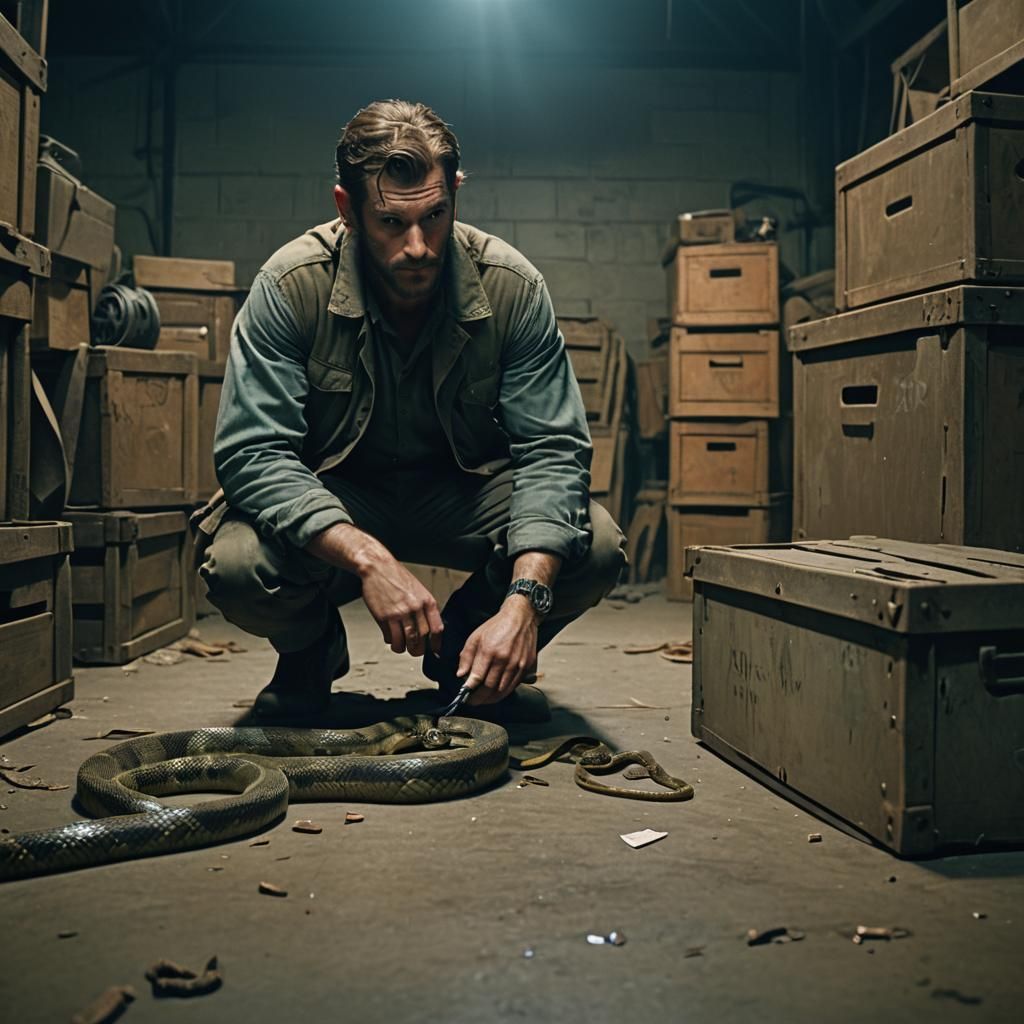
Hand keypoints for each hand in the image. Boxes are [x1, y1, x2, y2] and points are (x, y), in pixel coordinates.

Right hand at [305, 523, 441, 656]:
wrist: (378, 568)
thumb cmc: (398, 578)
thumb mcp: (419, 590)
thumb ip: (425, 608)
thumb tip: (430, 630)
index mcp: (427, 601)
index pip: (437, 629)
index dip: (437, 644)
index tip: (435, 651)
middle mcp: (415, 608)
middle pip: (421, 639)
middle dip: (418, 650)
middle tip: (415, 651)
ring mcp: (399, 613)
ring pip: (405, 642)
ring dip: (403, 648)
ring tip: (401, 646)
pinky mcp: (384, 617)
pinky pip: (390, 637)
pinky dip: (391, 641)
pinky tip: (390, 636)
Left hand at [457, 598, 537, 704]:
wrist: (521, 617)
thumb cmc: (496, 626)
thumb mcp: (476, 637)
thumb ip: (466, 656)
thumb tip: (461, 675)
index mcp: (489, 650)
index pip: (477, 677)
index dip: (470, 690)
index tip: (464, 696)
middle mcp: (504, 659)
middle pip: (490, 687)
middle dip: (479, 698)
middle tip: (472, 702)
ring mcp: (517, 664)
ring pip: (502, 690)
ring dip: (491, 699)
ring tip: (483, 700)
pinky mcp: (526, 666)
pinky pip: (514, 685)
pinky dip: (504, 693)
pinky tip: (496, 694)